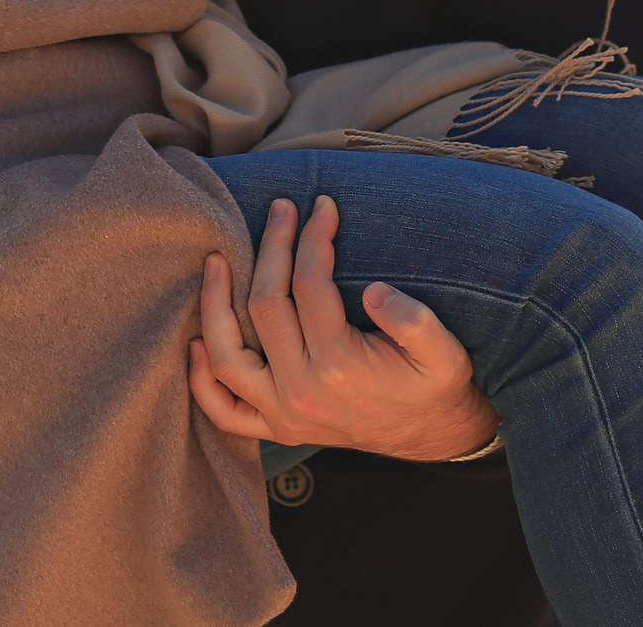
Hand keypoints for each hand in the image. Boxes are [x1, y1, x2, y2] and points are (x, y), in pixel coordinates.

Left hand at [188, 195, 500, 463]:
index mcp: (340, 366)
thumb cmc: (436, 387)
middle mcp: (301, 391)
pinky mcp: (276, 428)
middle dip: (271, 247)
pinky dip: (202, 379)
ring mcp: (283, 414)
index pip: (310, 284)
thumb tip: (374, 291)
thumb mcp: (445, 353)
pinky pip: (223, 410)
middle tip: (280, 208)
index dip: (314, 237)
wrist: (435, 436)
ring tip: (215, 261)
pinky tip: (196, 342)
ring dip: (214, 304)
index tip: (322, 206)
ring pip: (227, 356)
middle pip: (266, 306)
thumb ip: (415, 322)